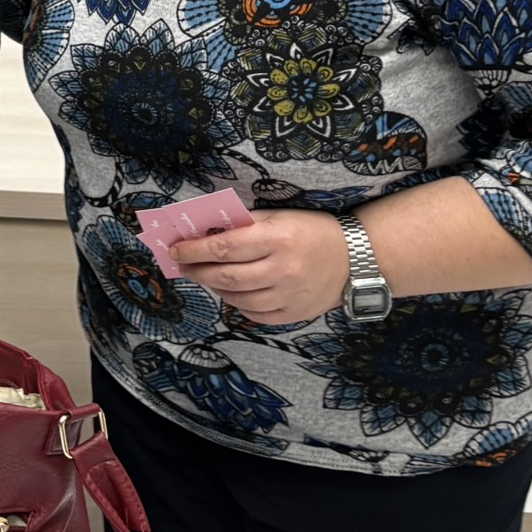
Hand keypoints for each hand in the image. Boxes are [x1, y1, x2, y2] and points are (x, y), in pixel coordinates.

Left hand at [172, 210, 348, 325]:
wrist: (356, 258)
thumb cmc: (311, 230)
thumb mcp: (278, 216)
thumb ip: (244, 225)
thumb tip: (206, 233)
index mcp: (277, 239)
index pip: (223, 247)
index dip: (194, 249)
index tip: (175, 249)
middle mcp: (282, 270)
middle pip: (226, 276)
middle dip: (197, 271)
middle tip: (182, 266)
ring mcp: (289, 296)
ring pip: (238, 298)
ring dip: (215, 287)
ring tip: (205, 277)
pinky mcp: (294, 314)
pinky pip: (256, 315)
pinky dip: (237, 304)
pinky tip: (231, 293)